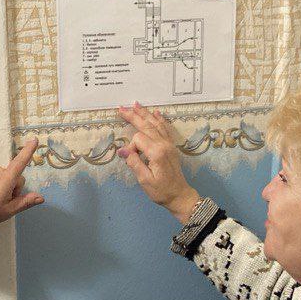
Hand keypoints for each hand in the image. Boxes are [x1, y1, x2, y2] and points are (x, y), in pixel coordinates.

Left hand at [0, 138, 43, 225]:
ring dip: (3, 184)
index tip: (34, 140)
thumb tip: (40, 198)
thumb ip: (26, 202)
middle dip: (14, 187)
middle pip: (14, 176)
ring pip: (4, 175)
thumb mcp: (9, 210)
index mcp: (6, 180)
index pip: (20, 162)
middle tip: (5, 201)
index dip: (28, 151)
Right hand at [117, 103, 200, 221]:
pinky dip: (159, 119)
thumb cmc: (161, 191)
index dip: (130, 147)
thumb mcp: (145, 180)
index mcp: (157, 152)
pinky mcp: (171, 146)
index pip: (138, 139)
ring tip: (135, 104)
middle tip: (121, 108)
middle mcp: (164, 144)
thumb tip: (122, 151)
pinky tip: (156, 112)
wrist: (179, 195)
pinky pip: (165, 128)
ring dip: (145, 113)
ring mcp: (169, 144)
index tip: (129, 158)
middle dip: (133, 116)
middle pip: (146, 125)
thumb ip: (134, 163)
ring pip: (155, 124)